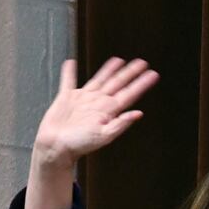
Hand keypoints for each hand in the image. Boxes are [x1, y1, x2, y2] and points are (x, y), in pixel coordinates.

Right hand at [32, 57, 159, 169]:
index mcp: (107, 111)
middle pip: (117, 83)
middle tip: (141, 62)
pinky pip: (68, 81)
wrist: (56, 148)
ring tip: (118, 60)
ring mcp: (82, 100)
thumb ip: (120, 124)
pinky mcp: (65, 98)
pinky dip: (69, 72)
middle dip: (129, 73)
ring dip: (108, 70)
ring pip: (99, 79)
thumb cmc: (78, 145)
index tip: (152, 74)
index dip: (140, 84)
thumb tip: (138, 114)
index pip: (128, 94)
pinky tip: (71, 64)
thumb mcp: (103, 136)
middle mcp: (97, 103)